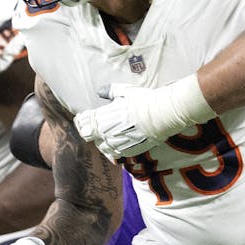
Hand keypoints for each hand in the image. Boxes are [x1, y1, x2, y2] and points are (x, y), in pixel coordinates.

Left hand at [73, 76, 215, 159]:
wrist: (162, 114)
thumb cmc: (144, 100)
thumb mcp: (126, 92)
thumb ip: (111, 92)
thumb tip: (100, 91)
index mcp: (101, 117)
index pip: (82, 122)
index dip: (81, 120)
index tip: (84, 117)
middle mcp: (105, 132)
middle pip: (88, 135)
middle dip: (91, 130)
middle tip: (95, 126)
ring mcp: (115, 143)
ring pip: (100, 146)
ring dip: (101, 140)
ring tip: (108, 134)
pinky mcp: (125, 151)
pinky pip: (112, 153)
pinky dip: (112, 148)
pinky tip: (117, 142)